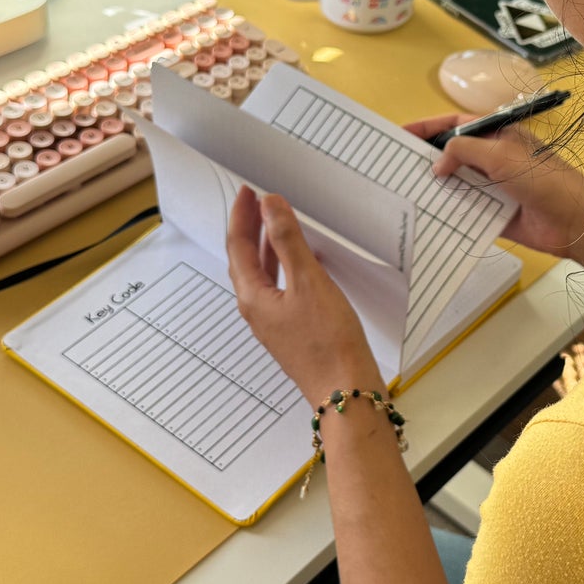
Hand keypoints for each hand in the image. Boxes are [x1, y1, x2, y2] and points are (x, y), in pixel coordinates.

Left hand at [227, 186, 383, 405]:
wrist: (345, 392)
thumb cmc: (328, 343)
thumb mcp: (308, 282)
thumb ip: (287, 240)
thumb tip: (269, 205)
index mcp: (253, 297)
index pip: (238, 247)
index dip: (242, 216)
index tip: (248, 191)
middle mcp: (257, 310)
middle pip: (245, 261)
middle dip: (250, 229)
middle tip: (258, 201)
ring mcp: (274, 322)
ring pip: (263, 276)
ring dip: (267, 247)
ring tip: (276, 223)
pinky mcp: (292, 331)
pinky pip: (280, 290)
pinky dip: (285, 267)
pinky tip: (303, 262)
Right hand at [404, 114, 583, 270]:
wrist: (575, 220)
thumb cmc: (542, 178)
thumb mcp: (500, 155)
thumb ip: (463, 150)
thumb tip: (437, 164)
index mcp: (497, 135)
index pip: (455, 124)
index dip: (427, 127)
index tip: (400, 134)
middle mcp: (493, 158)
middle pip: (452, 154)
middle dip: (426, 158)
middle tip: (395, 165)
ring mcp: (492, 186)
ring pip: (456, 183)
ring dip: (434, 187)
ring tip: (403, 190)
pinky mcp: (493, 213)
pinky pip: (464, 210)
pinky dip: (447, 211)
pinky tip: (425, 215)